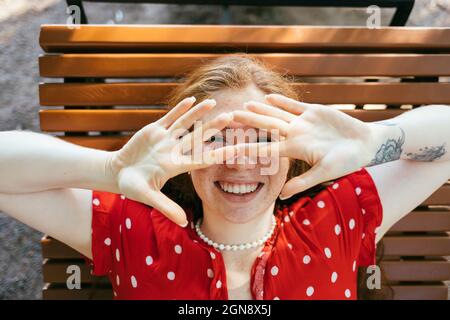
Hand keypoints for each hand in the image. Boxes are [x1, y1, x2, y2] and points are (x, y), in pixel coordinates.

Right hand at [107, 97, 232, 225]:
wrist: (117, 172)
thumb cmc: (132, 186)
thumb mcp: (147, 196)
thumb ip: (166, 207)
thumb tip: (185, 224)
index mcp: (176, 166)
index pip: (201, 159)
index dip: (218, 154)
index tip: (235, 149)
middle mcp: (175, 151)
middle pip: (198, 137)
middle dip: (213, 127)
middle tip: (231, 117)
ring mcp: (166, 139)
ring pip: (185, 123)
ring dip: (198, 113)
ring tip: (213, 101)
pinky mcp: (155, 130)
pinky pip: (170, 117)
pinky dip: (179, 109)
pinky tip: (191, 99)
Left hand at [233, 94, 375, 198]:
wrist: (365, 144)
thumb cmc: (347, 161)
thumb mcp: (325, 172)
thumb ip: (304, 181)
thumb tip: (282, 195)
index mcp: (295, 149)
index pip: (267, 149)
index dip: (249, 148)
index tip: (232, 149)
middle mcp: (296, 135)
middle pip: (267, 127)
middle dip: (249, 123)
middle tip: (229, 118)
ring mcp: (304, 123)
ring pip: (278, 115)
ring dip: (261, 110)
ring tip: (244, 105)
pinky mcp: (314, 112)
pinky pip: (295, 106)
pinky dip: (282, 102)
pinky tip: (268, 98)